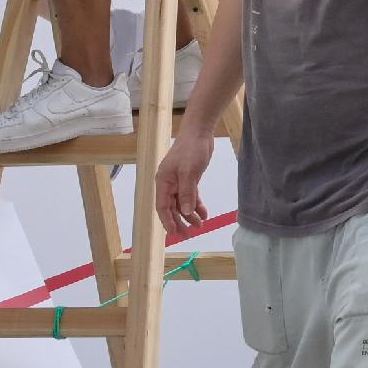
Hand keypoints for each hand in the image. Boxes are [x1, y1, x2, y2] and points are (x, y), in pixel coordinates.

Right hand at [157, 125, 212, 239]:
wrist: (199, 133)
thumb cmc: (191, 150)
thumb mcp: (189, 171)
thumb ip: (187, 192)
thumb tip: (186, 212)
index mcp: (163, 182)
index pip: (162, 206)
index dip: (168, 221)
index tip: (175, 234)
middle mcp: (169, 184)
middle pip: (171, 208)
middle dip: (179, 222)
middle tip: (188, 235)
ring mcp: (179, 182)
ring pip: (182, 204)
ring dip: (190, 215)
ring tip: (200, 225)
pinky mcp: (189, 179)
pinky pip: (191, 197)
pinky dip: (197, 205)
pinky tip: (204, 214)